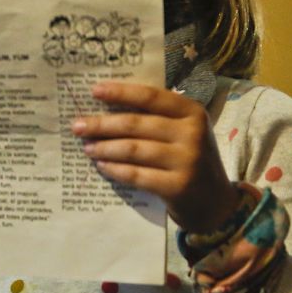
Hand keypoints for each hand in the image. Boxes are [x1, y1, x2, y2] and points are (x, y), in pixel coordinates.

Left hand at [73, 81, 240, 232]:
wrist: (215, 201)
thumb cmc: (189, 158)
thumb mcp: (182, 131)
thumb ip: (155, 117)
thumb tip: (106, 107)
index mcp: (192, 112)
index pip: (151, 96)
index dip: (120, 92)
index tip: (94, 91)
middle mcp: (192, 133)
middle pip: (135, 124)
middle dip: (101, 125)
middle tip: (77, 126)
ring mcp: (187, 161)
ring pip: (132, 149)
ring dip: (104, 148)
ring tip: (86, 147)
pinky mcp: (177, 186)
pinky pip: (136, 174)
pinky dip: (115, 169)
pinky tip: (101, 165)